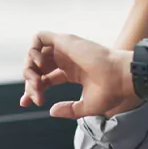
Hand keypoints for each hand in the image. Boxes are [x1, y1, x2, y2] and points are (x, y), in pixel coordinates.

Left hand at [19, 31, 139, 118]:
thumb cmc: (110, 91)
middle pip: (38, 68)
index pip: (46, 78)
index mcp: (73, 72)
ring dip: (29, 69)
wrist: (121, 78)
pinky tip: (40, 66)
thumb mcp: (86, 106)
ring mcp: (65, 49)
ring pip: (35, 53)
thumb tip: (51, 111)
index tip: (26, 103)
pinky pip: (39, 37)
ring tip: (37, 84)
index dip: (33, 89)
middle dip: (29, 83)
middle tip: (33, 98)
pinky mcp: (65, 40)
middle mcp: (67, 59)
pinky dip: (33, 50)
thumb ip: (68, 110)